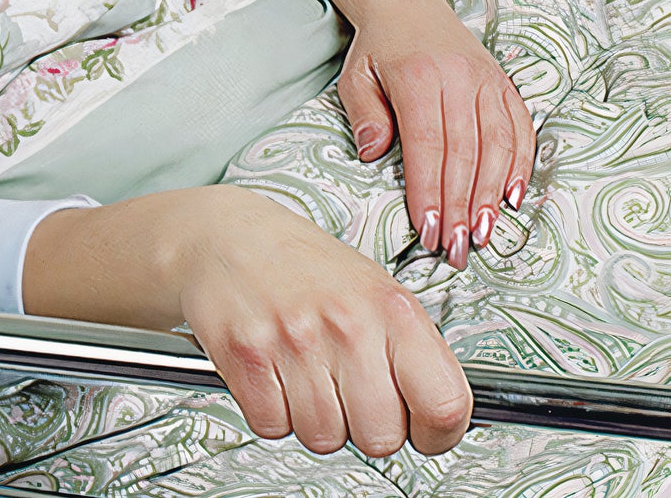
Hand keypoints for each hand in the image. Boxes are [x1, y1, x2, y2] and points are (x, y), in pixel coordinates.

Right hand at [177, 188, 472, 455]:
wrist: (225, 233)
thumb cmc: (302, 264)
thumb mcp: (373, 288)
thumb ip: (410, 348)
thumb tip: (441, 415)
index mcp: (391, 306)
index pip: (445, 404)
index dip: (436, 432)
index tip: (420, 426)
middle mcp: (347, 322)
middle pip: (381, 438)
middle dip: (362, 424)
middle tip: (344, 387)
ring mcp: (294, 339)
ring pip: (323, 438)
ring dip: (312, 416)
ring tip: (303, 370)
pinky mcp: (245, 355)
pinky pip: (272, 426)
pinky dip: (270, 409)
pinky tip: (272, 370)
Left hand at [338, 0, 535, 268]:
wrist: (406, 2)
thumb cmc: (377, 48)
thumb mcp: (355, 77)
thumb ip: (365, 115)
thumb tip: (372, 155)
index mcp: (417, 77)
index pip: (427, 145)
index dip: (429, 191)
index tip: (427, 229)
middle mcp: (457, 78)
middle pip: (465, 152)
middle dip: (460, 206)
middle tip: (455, 247)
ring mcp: (485, 79)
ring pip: (497, 144)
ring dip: (491, 194)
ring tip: (482, 233)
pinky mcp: (502, 82)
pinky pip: (519, 128)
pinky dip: (519, 165)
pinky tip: (512, 197)